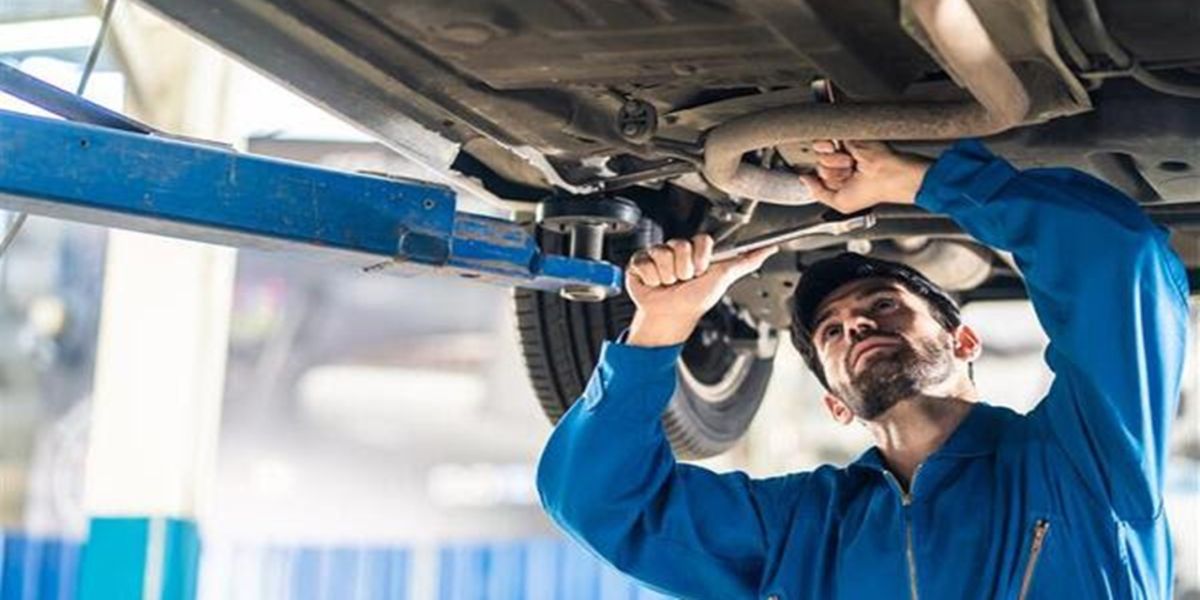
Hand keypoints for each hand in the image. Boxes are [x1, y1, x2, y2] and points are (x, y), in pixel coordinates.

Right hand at [625, 234, 776, 346]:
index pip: (699, 240)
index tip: (701, 270)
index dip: (701, 257)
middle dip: (684, 269)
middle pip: (680, 246)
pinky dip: (652, 278)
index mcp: (695, 251)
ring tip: (668, 284)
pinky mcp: (639, 263)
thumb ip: (746, 261)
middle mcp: (676, 250)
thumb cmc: (696, 299)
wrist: (671, 316)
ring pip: (662, 254)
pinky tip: (655, 284)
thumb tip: (770, 249)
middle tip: (683, 280)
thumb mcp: (724, 278)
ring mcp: (657, 255)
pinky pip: (645, 262)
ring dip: (667, 276)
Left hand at [799, 141, 932, 212]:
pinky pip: (822, 141)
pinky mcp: (844, 137)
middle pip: (818, 166)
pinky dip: (829, 150)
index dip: (823, 183)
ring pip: (819, 155)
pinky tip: (846, 157)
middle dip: (829, 173)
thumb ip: (818, 193)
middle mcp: (840, 164)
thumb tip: (804, 180)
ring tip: (850, 166)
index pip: (818, 178)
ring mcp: (842, 150)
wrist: (887, 174)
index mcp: (840, 179)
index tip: (838, 184)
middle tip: (848, 175)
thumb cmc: (872, 192)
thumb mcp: (840, 204)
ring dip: (832, 163)